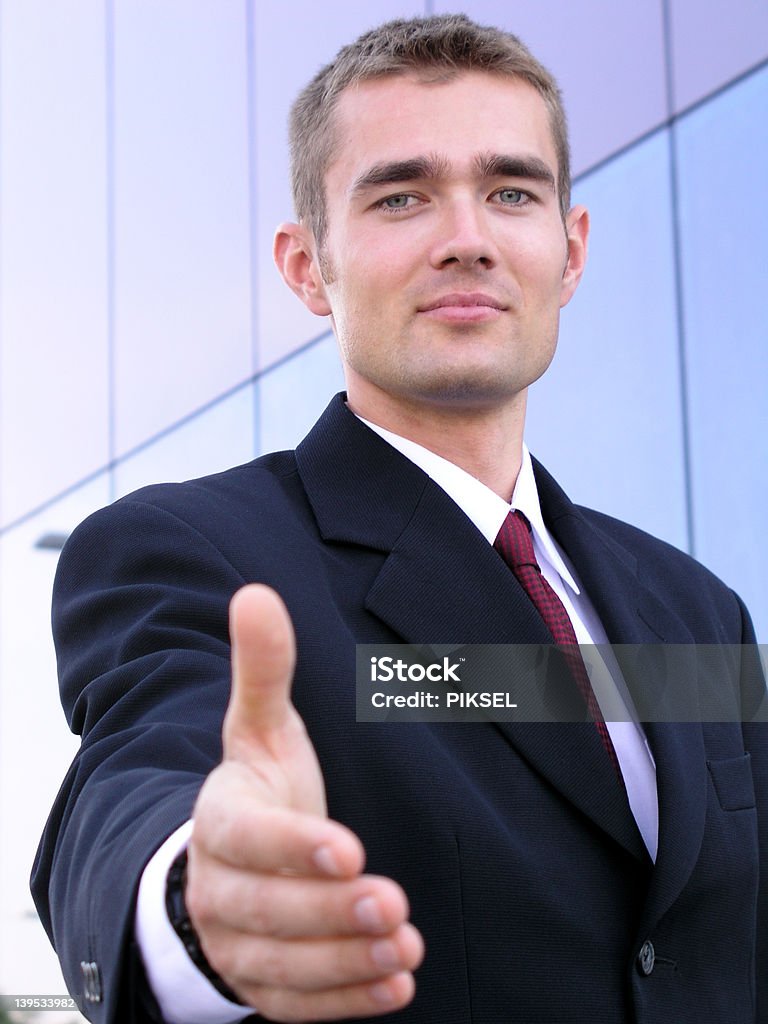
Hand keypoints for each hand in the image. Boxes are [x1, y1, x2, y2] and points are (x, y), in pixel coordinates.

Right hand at [187, 584, 423, 1021]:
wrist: (223, 861)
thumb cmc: (256, 785)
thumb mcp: (260, 727)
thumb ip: (262, 668)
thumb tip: (256, 592)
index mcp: (218, 819)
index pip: (247, 837)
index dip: (293, 846)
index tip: (349, 846)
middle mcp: (218, 887)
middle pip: (266, 910)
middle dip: (329, 910)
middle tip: (393, 904)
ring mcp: (236, 943)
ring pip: (284, 964)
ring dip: (345, 960)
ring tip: (406, 947)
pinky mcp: (261, 982)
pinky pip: (296, 1003)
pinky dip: (345, 1000)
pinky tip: (397, 988)